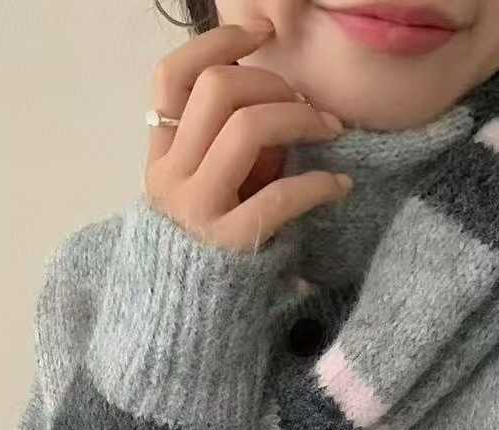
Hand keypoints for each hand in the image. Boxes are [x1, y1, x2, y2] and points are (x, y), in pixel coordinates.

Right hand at [145, 20, 351, 253]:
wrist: (187, 326)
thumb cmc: (209, 255)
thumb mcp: (209, 193)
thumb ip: (229, 150)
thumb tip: (281, 108)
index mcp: (161, 159)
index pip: (171, 78)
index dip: (217, 42)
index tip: (261, 33)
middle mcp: (171, 177)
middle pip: (216, 88)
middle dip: (273, 82)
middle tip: (307, 105)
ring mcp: (197, 209)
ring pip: (245, 126)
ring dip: (299, 118)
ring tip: (329, 132)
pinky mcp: (229, 243)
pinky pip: (280, 195)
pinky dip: (319, 185)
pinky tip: (338, 188)